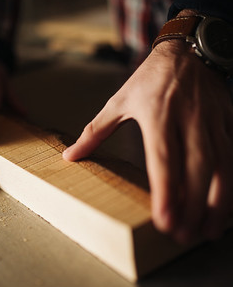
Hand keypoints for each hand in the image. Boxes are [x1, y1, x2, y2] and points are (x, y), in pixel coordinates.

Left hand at [63, 40, 232, 242]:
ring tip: (208, 231)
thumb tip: (70, 156)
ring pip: (222, 166)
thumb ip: (95, 132)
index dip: (165, 192)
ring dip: (218, 203)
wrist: (189, 50)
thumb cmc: (150, 78)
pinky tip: (225, 207)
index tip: (163, 220)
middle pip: (196, 169)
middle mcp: (188, 120)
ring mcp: (212, 122)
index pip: (163, 159)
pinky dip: (232, 184)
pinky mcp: (229, 122)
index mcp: (158, 115)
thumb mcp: (119, 101)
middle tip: (182, 236)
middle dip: (193, 206)